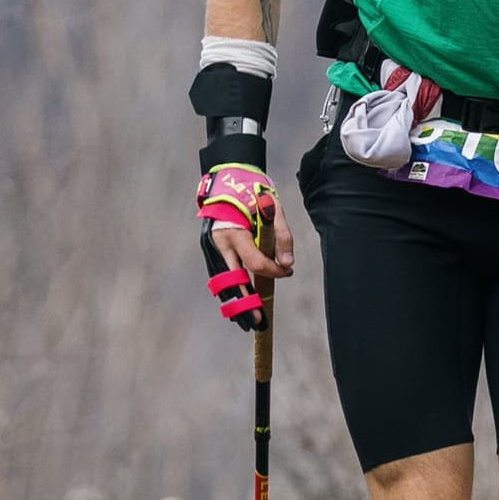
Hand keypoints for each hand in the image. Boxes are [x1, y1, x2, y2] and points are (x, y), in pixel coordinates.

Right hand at [198, 165, 292, 329]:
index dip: (274, 270)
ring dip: (234, 303)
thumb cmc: (252, 192)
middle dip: (245, 304)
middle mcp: (219, 244)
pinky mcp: (210, 250)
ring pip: (221, 283)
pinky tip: (237, 304)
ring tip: (246, 321)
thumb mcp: (273, 209)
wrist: (227, 177)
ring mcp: (211, 248)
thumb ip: (281, 237)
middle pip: (232, 282)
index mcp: (234, 232)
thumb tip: (287, 265)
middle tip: (258, 322)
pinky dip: (229, 290)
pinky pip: (219, 276)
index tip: (287, 271)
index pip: (256, 262)